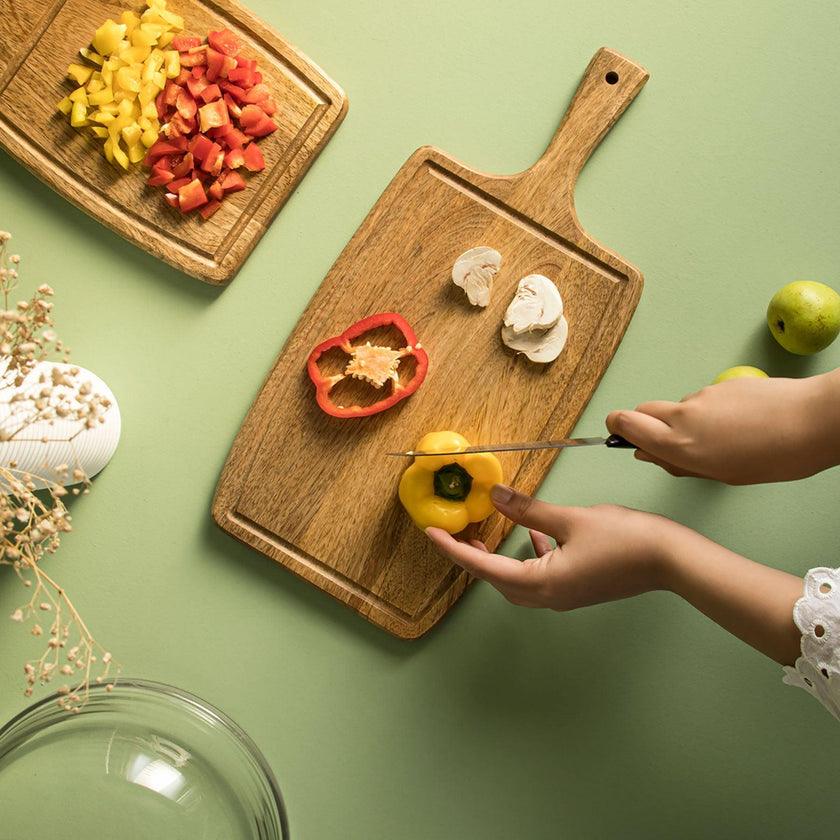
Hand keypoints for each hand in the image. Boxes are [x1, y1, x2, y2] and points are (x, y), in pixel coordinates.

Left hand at [426, 485, 680, 609]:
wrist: (672, 561)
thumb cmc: (626, 540)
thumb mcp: (571, 519)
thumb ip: (528, 509)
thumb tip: (495, 495)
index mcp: (543, 583)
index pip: (484, 567)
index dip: (454, 549)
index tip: (430, 535)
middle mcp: (549, 597)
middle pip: (497, 579)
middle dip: (472, 557)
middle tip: (453, 532)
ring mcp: (564, 595)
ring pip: (516, 580)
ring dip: (496, 558)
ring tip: (482, 533)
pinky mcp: (577, 588)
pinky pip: (540, 576)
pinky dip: (528, 556)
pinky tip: (534, 535)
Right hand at [606, 370, 839, 484]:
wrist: (812, 421)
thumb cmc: (773, 457)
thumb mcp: (721, 474)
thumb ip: (680, 463)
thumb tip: (650, 454)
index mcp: (678, 444)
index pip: (626, 423)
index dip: (617, 428)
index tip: (618, 434)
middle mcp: (683, 416)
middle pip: (643, 410)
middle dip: (645, 424)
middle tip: (666, 442)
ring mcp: (702, 396)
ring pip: (678, 409)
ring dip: (686, 422)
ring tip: (722, 440)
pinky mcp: (722, 385)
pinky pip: (703, 401)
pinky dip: (711, 413)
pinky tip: (739, 426)